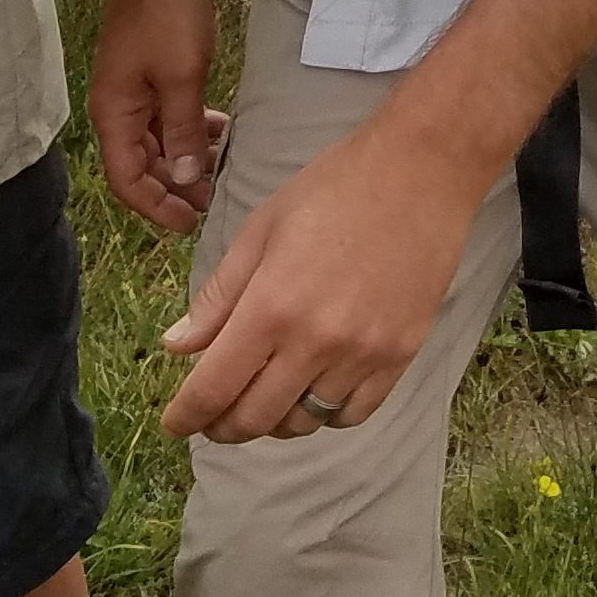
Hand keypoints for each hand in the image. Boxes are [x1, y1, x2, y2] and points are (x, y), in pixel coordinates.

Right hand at [91, 0, 225, 236]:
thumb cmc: (168, 12)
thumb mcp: (182, 77)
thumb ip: (182, 130)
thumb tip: (184, 179)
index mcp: (114, 113)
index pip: (127, 179)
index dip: (156, 206)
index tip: (189, 224)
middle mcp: (117, 106)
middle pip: (140, 164)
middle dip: (174, 187)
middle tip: (212, 203)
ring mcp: (133, 88)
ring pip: (156, 140)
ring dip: (184, 158)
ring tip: (220, 172)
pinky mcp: (150, 71)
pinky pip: (166, 114)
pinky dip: (189, 128)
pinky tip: (218, 132)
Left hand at [160, 104, 484, 443]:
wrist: (422, 170)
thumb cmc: (335, 188)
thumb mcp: (261, 230)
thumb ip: (218, 295)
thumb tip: (176, 347)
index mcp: (270, 306)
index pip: (212, 389)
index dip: (185, 416)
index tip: (174, 423)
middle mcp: (315, 341)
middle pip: (254, 418)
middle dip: (222, 426)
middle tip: (214, 416)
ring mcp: (362, 353)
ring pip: (302, 423)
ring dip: (274, 420)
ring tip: (265, 398)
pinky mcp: (400, 354)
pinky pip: (352, 414)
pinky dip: (325, 414)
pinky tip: (315, 390)